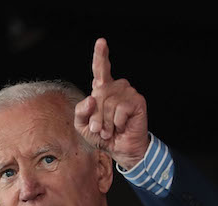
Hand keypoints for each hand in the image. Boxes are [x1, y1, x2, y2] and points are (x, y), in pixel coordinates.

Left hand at [74, 37, 149, 169]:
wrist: (122, 150)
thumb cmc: (104, 137)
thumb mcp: (83, 126)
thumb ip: (80, 112)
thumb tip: (91, 99)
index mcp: (103, 89)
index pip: (100, 69)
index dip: (100, 55)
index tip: (101, 42)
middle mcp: (117, 87)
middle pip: (99, 94)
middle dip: (96, 116)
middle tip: (100, 130)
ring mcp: (128, 93)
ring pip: (108, 102)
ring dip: (106, 122)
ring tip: (111, 130)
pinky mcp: (138, 101)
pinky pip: (120, 109)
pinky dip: (117, 122)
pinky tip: (123, 126)